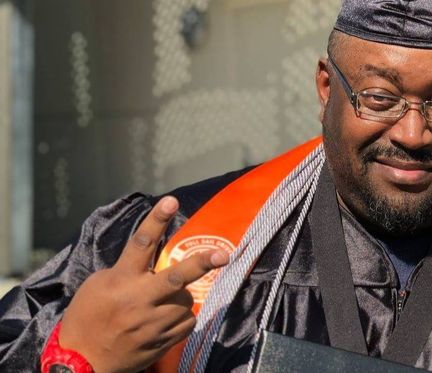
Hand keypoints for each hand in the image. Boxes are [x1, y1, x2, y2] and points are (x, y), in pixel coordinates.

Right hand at [59, 196, 228, 372]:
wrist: (81, 362)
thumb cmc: (88, 316)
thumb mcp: (99, 284)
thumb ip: (128, 269)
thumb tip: (156, 258)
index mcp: (120, 280)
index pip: (141, 244)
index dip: (156, 220)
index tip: (171, 201)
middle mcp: (139, 300)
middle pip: (176, 278)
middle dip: (202, 264)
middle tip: (223, 254)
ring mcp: (152, 324)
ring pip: (185, 301)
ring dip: (179, 298)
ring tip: (159, 304)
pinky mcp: (162, 342)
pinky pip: (187, 321)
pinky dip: (181, 317)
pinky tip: (163, 320)